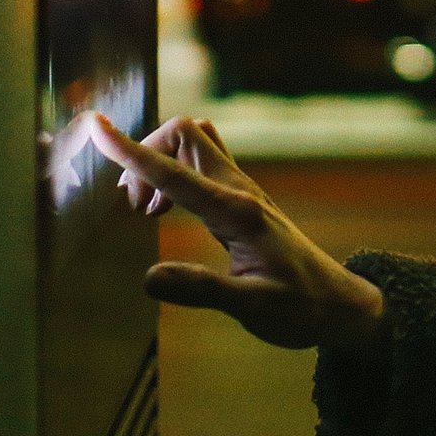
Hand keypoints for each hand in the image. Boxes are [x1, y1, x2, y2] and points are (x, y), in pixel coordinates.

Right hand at [84, 113, 387, 354]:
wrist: (340, 305)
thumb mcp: (252, 308)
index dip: (130, 150)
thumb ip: (202, 290)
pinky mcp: (243, 201)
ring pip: (194, 144)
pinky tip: (167, 210)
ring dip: (160, 162)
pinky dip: (174, 174)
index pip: (173, 171)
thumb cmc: (300, 309)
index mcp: (236, 212)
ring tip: (146, 210)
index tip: (95, 126)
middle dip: (145, 154)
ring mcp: (243, 192)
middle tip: (134, 206)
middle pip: (185, 135)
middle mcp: (239, 191)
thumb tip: (149, 279)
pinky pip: (201, 164)